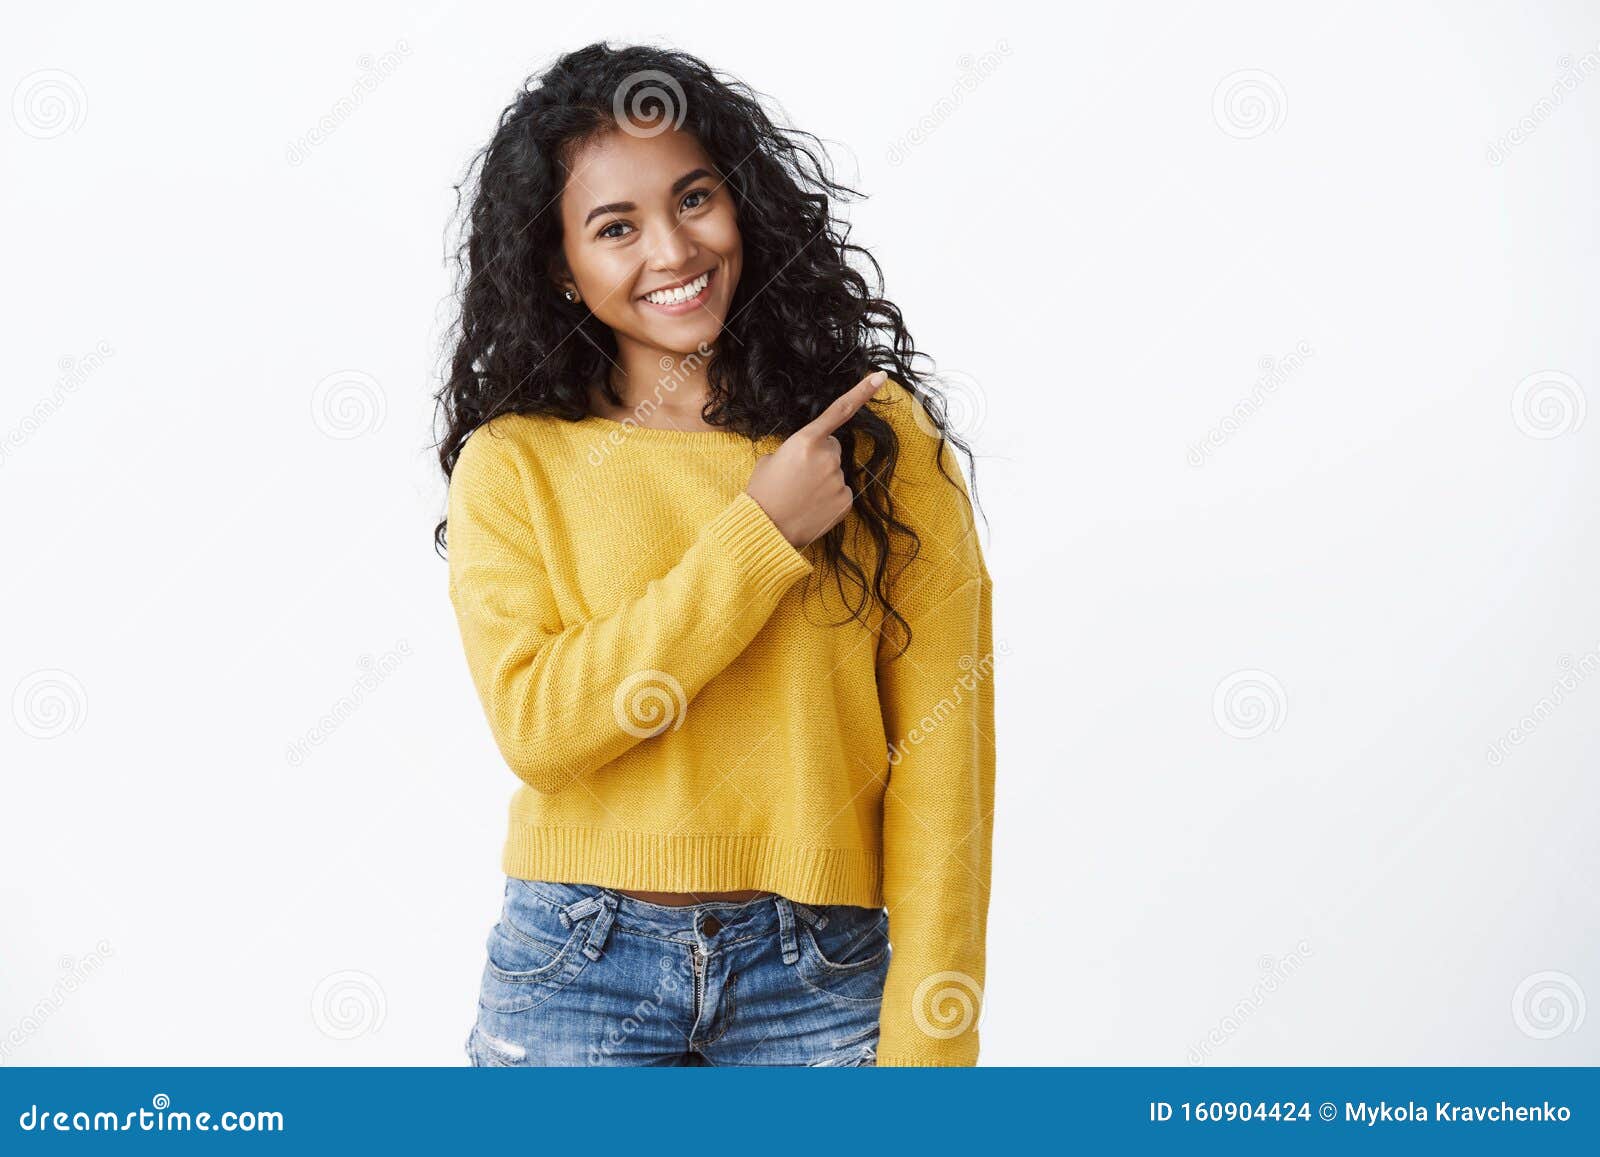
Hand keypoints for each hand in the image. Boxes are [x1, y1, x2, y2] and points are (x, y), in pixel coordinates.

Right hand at [745, 371, 887, 548]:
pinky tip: (812, 507)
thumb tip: (806, 455)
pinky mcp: (845, 501)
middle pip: (832, 448)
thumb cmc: (763, 493)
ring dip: (823, 479)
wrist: (765, 528)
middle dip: (820, 457)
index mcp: (805, 441)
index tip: (880, 377)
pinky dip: (829, 498)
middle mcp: (827, 457)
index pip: (839, 411)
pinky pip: (841, 492)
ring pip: (836, 472)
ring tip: (801, 495)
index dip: (862, 392)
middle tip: (798, 476)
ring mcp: (838, 480)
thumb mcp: (771, 460)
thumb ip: (794, 450)